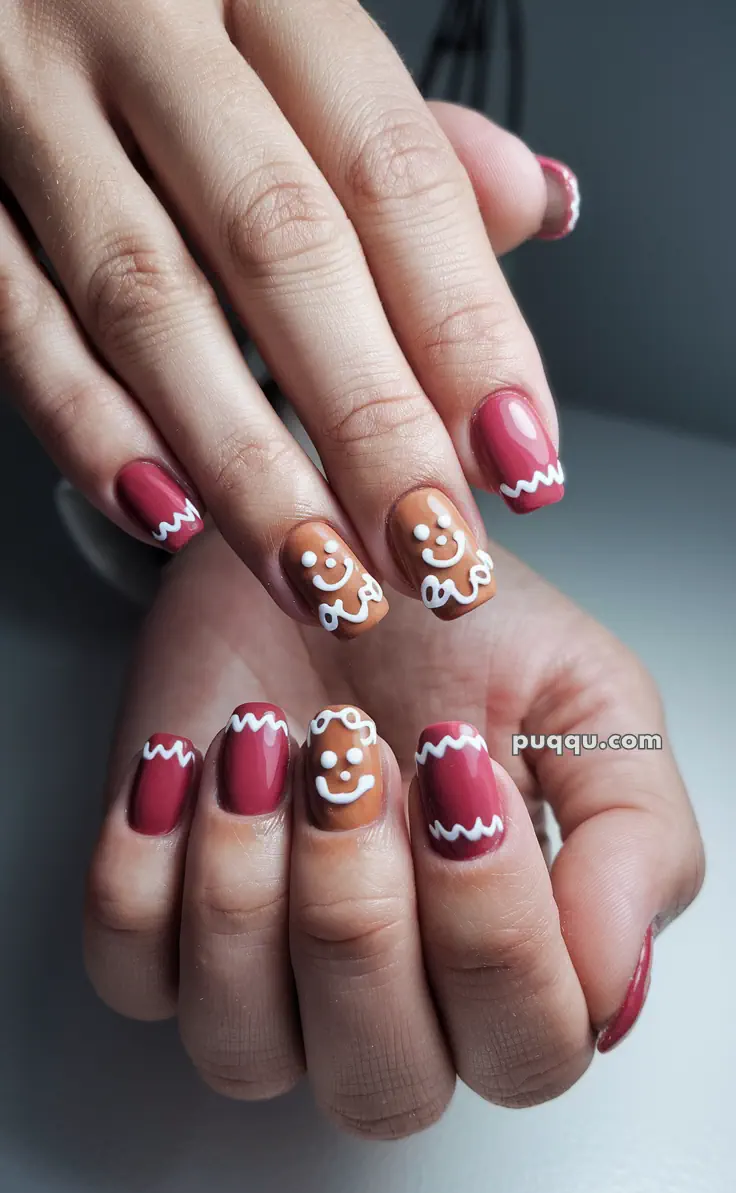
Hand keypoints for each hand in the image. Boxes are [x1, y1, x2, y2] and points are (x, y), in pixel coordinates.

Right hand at [0, 0, 576, 638]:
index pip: (392, 172)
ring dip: (243, 462)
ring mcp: (26, 99)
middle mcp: (146, 26)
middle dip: (369, 423)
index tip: (516, 456)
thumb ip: (406, 131)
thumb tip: (537, 206)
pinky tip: (164, 512)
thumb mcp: (289, 29)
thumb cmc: (156, 8)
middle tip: (429, 547)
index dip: (464, 329)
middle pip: (283, 247)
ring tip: (318, 569)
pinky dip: (88, 426)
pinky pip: (13, 318)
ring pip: (150, 301)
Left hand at [84, 530, 702, 1136]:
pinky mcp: (155, 928)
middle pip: (384, 1083)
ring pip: (244, 1048)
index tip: (462, 771)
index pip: (527, 1050)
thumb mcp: (589, 699)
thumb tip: (610, 979)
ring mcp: (264, 979)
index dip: (492, 929)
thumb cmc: (451, 628)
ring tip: (266, 740)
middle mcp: (391, 1000)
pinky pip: (130, 968)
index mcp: (514, 965)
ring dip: (248, 885)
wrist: (320, 550)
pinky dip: (147, 861)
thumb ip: (633, 837)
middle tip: (352, 762)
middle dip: (360, 916)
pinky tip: (188, 760)